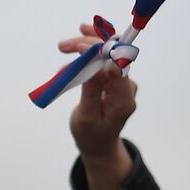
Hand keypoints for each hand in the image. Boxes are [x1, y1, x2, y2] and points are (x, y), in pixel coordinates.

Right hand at [66, 20, 137, 158]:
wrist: (98, 144)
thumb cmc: (91, 135)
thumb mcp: (86, 116)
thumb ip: (92, 90)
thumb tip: (96, 63)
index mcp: (123, 100)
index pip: (117, 66)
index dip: (101, 51)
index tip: (79, 46)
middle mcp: (127, 87)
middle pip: (112, 54)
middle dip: (88, 45)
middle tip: (62, 46)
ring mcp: (122, 82)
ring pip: (106, 54)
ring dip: (84, 48)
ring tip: (62, 48)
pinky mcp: (115, 79)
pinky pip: (101, 61)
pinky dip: (84, 58)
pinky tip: (69, 64)